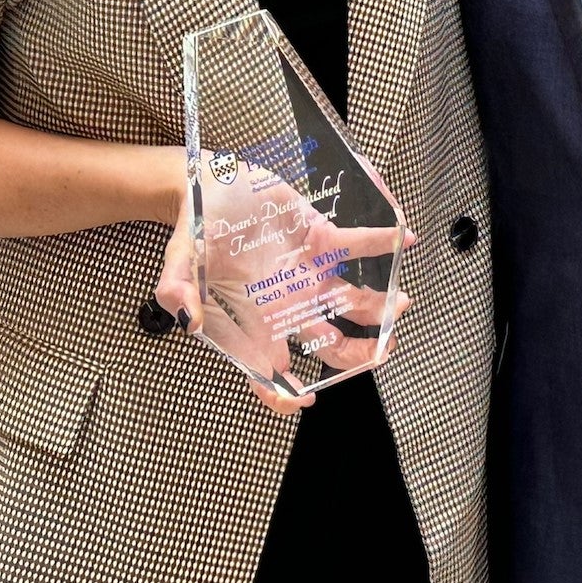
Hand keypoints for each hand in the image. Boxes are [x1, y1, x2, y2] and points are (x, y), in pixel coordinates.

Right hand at [155, 153, 412, 415]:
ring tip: (401, 304)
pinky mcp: (318, 237)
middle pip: (328, 344)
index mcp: (254, 318)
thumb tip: (187, 322)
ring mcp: (306, 272)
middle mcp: (287, 303)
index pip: (269, 370)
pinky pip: (355, 244)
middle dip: (357, 355)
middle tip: (381, 353)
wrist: (207, 185)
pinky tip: (404, 241)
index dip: (283, 393)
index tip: (304, 397)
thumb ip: (177, 290)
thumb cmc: (194, 230)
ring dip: (378, 306)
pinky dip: (381, 243)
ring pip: (350, 301)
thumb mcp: (177, 260)